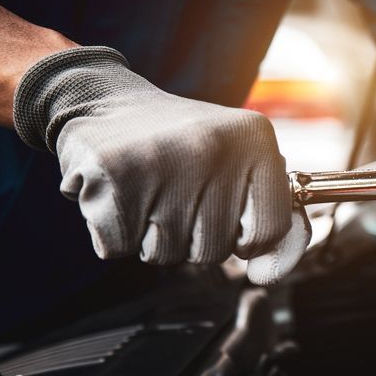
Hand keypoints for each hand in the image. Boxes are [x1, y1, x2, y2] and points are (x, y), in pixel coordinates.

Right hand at [13, 46, 308, 284]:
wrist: (106, 102)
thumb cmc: (181, 147)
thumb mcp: (239, 166)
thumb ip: (268, 219)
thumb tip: (267, 274)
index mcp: (253, 140)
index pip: (269, 231)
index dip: (246, 238)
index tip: (228, 214)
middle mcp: (212, 146)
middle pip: (215, 250)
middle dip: (193, 238)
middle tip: (175, 193)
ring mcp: (161, 160)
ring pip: (166, 254)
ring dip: (152, 237)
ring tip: (148, 191)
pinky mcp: (111, 175)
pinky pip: (119, 248)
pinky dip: (115, 234)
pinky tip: (119, 195)